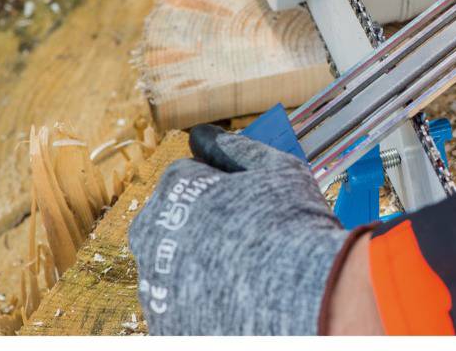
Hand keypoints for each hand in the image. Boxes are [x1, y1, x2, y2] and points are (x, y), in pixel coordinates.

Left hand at [129, 125, 349, 334]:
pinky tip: (237, 297)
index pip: (186, 176)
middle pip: (172, 220)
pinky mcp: (167, 323)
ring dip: (200, 263)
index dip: (219, 184)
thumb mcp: (275, 168)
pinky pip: (181, 306)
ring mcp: (157, 284)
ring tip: (247, 269)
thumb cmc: (292, 222)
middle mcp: (152, 234)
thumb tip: (204, 132)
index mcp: (174, 189)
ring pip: (174, 266)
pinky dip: (202, 301)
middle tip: (245, 234)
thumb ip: (235, 147)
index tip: (246, 199)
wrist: (303, 293)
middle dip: (201, 223)